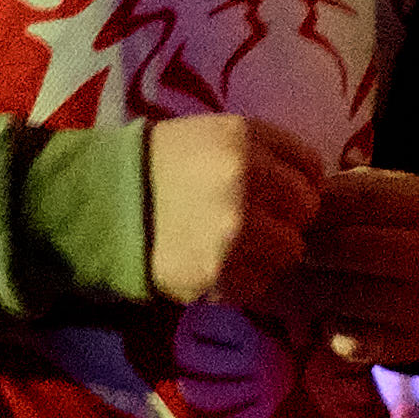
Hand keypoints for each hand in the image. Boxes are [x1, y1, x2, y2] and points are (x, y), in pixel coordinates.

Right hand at [143, 112, 326, 307]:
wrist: (104, 205)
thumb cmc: (165, 165)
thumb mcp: (216, 134)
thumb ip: (268, 151)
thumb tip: (314, 185)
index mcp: (245, 139)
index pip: (311, 169)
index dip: (296, 184)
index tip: (276, 193)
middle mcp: (245, 181)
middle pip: (306, 211)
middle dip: (285, 218)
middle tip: (255, 221)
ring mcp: (235, 231)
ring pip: (290, 252)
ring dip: (268, 253)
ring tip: (234, 246)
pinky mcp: (220, 273)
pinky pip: (260, 283)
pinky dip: (243, 279)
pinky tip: (216, 264)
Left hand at [268, 165, 418, 363]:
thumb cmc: (402, 228)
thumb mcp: (387, 195)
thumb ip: (342, 194)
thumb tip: (288, 212)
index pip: (354, 198)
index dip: (314, 207)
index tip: (291, 214)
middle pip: (345, 246)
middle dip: (305, 249)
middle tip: (280, 252)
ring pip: (343, 294)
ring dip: (307, 289)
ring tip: (293, 282)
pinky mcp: (412, 344)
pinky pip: (351, 339)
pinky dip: (328, 328)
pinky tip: (326, 315)